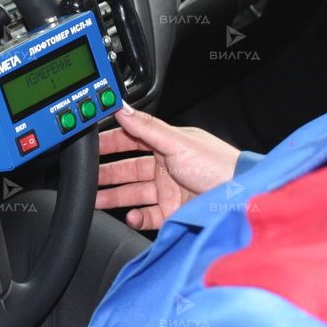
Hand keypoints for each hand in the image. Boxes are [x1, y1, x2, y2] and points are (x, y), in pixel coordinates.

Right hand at [96, 102, 239, 229]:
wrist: (240, 200)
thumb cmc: (218, 166)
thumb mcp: (178, 142)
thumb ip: (147, 127)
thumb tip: (123, 108)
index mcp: (168, 144)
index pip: (131, 140)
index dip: (110, 142)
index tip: (89, 146)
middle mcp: (166, 167)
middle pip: (127, 170)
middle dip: (105, 173)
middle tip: (86, 178)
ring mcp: (169, 190)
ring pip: (132, 194)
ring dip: (113, 197)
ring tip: (95, 201)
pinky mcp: (172, 213)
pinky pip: (147, 216)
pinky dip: (136, 218)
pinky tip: (131, 216)